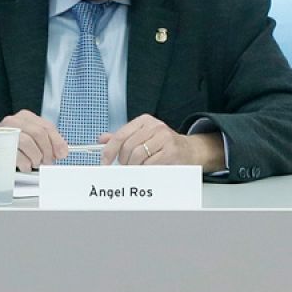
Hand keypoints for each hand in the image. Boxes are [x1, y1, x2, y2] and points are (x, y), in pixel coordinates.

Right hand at [0, 109, 65, 172]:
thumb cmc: (6, 146)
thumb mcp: (28, 139)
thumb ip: (44, 142)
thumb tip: (61, 151)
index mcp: (25, 117)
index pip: (47, 127)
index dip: (57, 141)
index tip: (62, 153)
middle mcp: (14, 121)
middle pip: (39, 133)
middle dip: (47, 151)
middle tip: (47, 162)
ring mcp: (4, 131)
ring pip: (28, 142)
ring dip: (36, 158)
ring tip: (34, 164)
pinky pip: (17, 154)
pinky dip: (25, 164)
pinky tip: (24, 166)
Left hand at [99, 114, 224, 170]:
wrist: (189, 150)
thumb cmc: (163, 145)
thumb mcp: (142, 136)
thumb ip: (122, 137)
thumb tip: (102, 139)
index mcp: (145, 121)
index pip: (120, 135)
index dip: (109, 151)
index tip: (104, 162)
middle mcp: (155, 126)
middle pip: (128, 148)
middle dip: (124, 162)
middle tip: (126, 167)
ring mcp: (164, 138)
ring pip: (137, 157)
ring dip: (134, 167)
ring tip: (138, 169)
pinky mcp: (171, 151)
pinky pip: (150, 165)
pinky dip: (145, 170)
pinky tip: (149, 169)